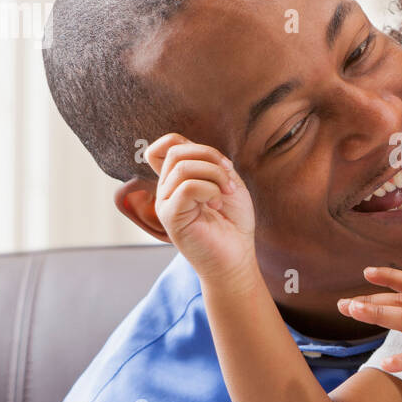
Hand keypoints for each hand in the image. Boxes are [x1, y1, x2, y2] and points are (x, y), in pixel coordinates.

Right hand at [146, 132, 257, 286]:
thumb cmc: (233, 222)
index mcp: (178, 181)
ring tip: (227, 193)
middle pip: (175, 152)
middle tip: (230, 179)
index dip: (190, 144)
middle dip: (211, 157)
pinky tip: (216, 205)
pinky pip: (187, 187)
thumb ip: (209, 163)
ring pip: (182, 167)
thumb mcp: (227, 182)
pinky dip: (210, 190)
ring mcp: (165, 203)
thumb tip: (193, 149)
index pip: (165, 147)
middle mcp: (166, 190)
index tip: (221, 164)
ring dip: (214, 175)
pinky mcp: (170, 216)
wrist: (236, 257)